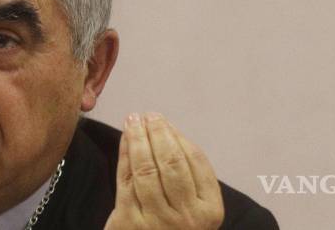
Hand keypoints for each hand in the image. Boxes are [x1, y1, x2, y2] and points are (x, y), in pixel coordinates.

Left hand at [106, 113, 223, 229]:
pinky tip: (125, 141)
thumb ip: (189, 177)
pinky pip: (126, 180)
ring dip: (138, 139)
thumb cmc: (176, 228)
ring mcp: (158, 221)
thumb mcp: (195, 209)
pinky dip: (124, 156)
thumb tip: (169, 132)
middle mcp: (187, 217)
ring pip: (146, 169)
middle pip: (171, 162)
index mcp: (210, 210)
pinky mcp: (130, 223)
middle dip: (158, 133)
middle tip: (148, 115)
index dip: (178, 136)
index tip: (164, 120)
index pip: (196, 161)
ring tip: (133, 121)